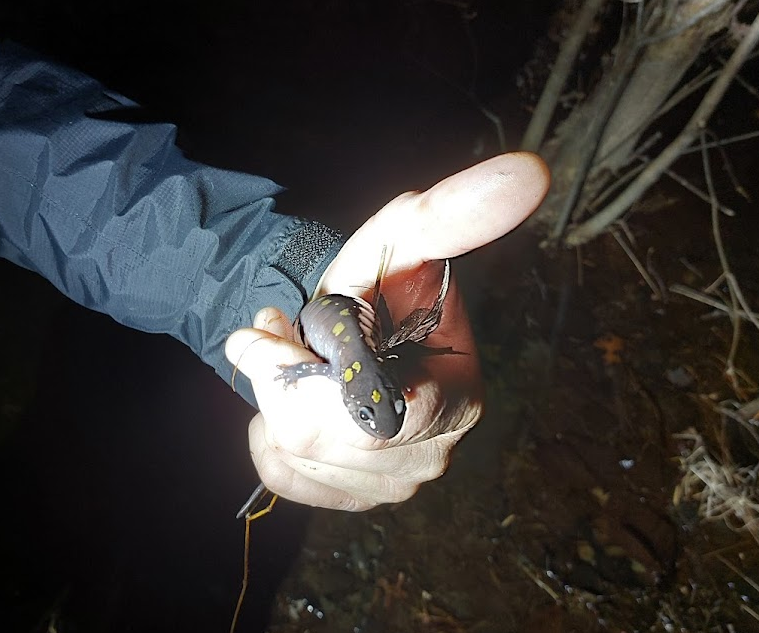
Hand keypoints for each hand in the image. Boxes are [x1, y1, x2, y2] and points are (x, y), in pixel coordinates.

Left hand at [225, 152, 549, 510]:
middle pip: (318, 436)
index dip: (308, 375)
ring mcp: (393, 485)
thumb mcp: (404, 240)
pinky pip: (281, 476)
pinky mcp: (353, 498)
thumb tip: (531, 171)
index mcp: (459, 398)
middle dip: (281, 376)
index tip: (267, 326)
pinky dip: (269, 434)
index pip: (378, 415)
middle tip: (284, 333)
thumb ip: (452, 214)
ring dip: (272, 398)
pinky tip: (295, 402)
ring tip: (297, 360)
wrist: (354, 327)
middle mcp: (432, 453)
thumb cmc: (381, 284)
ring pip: (294, 454)